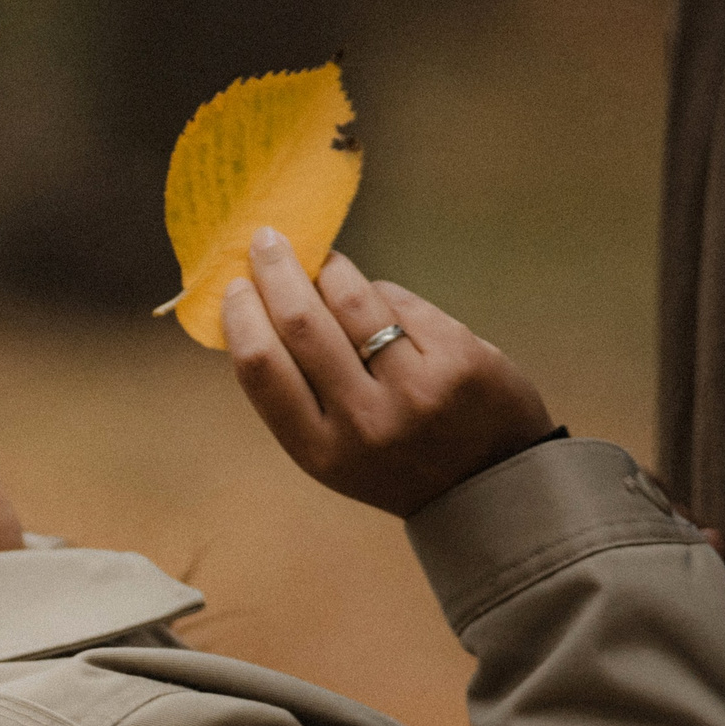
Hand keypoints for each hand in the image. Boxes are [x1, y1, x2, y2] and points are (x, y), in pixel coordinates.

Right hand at [221, 227, 556, 517]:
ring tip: (323, 263)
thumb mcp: (333, 450)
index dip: (242, 316)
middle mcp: (364, 422)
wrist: (489, 484)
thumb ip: (296, 394)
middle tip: (267, 241)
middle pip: (303, 324)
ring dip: (330, 270)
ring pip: (353, 301)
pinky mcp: (457, 360)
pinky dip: (382, 294)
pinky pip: (401, 303)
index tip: (235, 285)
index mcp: (319, 451)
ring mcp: (415, 390)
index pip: (262, 368)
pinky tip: (380, 303)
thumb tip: (257, 306)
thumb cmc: (394, 458)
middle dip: (278, 273)